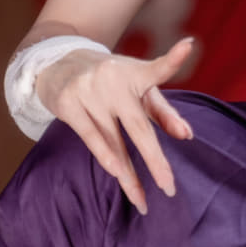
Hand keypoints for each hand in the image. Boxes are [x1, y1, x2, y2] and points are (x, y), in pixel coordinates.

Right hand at [37, 36, 195, 214]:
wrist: (58, 60)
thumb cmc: (110, 79)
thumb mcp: (137, 88)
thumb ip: (163, 111)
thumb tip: (187, 136)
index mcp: (134, 72)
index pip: (157, 69)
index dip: (173, 60)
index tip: (187, 46)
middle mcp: (112, 81)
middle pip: (138, 126)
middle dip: (154, 160)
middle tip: (169, 186)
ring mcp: (89, 92)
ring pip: (114, 141)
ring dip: (128, 174)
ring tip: (141, 200)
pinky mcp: (69, 104)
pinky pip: (90, 137)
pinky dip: (105, 157)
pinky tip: (118, 176)